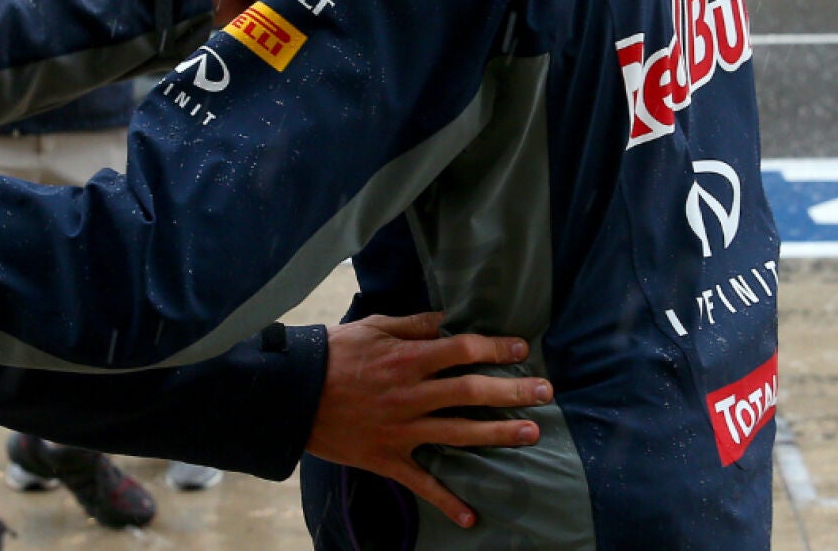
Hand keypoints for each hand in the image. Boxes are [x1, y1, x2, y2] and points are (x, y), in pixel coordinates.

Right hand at [308, 312, 549, 530]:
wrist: (291, 393)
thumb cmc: (332, 354)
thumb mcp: (371, 327)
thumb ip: (413, 325)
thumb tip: (448, 320)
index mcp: (408, 358)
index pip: (463, 350)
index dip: (496, 349)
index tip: (522, 350)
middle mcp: (412, 394)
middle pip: (472, 391)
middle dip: (514, 391)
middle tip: (546, 392)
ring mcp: (402, 429)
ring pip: (460, 433)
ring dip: (499, 435)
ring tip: (532, 434)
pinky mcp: (388, 457)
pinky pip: (421, 482)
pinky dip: (446, 502)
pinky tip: (471, 517)